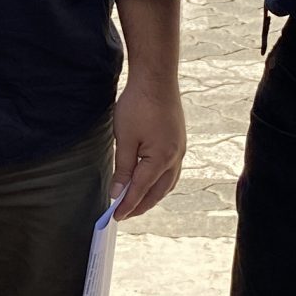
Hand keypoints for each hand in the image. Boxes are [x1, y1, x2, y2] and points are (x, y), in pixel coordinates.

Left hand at [110, 78, 185, 219]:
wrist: (157, 78)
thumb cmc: (138, 105)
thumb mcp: (125, 139)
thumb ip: (123, 169)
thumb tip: (118, 193)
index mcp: (161, 159)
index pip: (141, 191)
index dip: (127, 206)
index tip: (115, 217)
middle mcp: (175, 158)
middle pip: (158, 191)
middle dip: (141, 205)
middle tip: (124, 214)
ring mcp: (180, 150)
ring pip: (168, 183)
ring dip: (152, 195)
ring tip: (136, 202)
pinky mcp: (179, 142)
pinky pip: (171, 170)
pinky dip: (160, 182)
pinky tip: (150, 181)